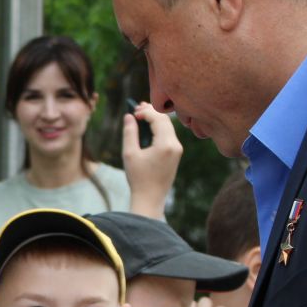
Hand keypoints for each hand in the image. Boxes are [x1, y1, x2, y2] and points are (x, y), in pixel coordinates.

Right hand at [122, 102, 182, 216]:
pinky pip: (169, 135)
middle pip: (165, 120)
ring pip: (168, 126)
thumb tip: (129, 116)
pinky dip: (159, 128)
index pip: (158, 118)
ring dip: (155, 119)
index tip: (133, 112)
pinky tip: (148, 127)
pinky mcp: (176, 154)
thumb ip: (130, 132)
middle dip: (151, 112)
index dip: (145, 111)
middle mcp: (175, 145)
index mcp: (165, 144)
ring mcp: (178, 150)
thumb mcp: (130, 154)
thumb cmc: (138, 178)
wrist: (151, 199)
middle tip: (137, 107)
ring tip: (141, 114)